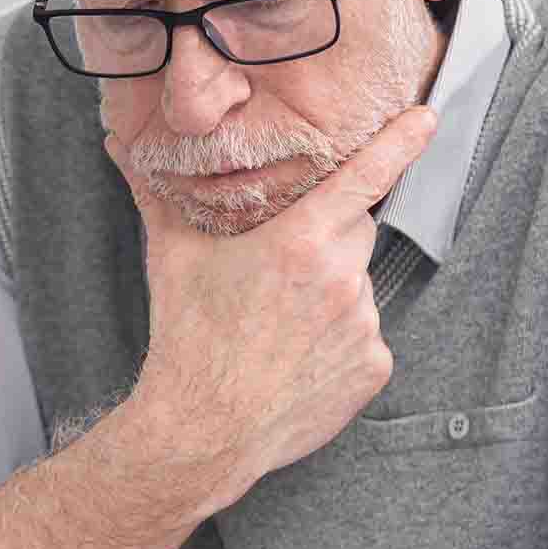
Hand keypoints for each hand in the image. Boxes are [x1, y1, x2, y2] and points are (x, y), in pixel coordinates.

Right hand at [112, 106, 437, 507]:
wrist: (203, 431)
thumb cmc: (187, 341)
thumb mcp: (171, 259)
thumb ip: (157, 196)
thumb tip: (121, 148)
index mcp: (298, 241)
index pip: (364, 177)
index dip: (399, 142)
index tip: (426, 118)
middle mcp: (340, 278)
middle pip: (356, 230)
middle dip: (329, 237)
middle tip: (281, 271)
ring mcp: (363, 325)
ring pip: (358, 286)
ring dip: (332, 294)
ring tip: (281, 328)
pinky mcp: (373, 367)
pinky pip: (366, 337)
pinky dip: (340, 342)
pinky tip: (299, 360)